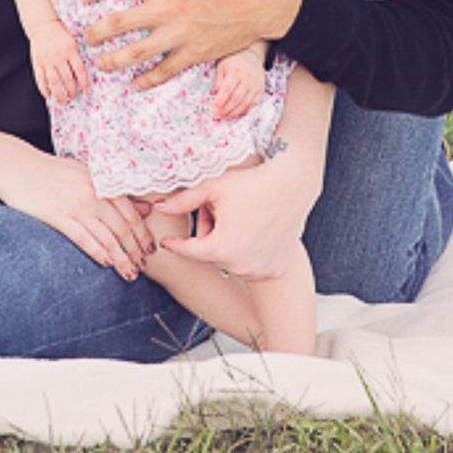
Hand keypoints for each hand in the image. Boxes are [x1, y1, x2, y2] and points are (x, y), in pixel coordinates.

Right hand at [0, 151, 156, 280]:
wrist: (19, 167)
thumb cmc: (54, 172)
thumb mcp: (89, 174)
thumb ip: (116, 192)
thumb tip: (145, 209)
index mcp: (103, 183)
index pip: (131, 214)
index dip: (143, 234)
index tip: (151, 249)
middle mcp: (93, 194)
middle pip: (122, 228)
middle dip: (135, 250)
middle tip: (143, 266)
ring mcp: (75, 206)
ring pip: (106, 237)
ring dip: (120, 258)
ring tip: (130, 273)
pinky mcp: (57, 216)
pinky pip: (82, 238)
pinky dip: (97, 252)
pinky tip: (107, 263)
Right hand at [30, 30, 85, 105]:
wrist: (43, 25)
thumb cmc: (60, 34)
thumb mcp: (73, 42)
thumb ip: (76, 56)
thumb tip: (82, 74)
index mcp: (70, 50)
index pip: (79, 70)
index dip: (83, 81)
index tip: (86, 90)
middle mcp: (59, 57)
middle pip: (67, 78)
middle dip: (71, 91)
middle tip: (74, 98)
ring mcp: (47, 61)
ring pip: (54, 82)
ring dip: (59, 94)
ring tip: (63, 102)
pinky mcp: (37, 63)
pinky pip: (40, 79)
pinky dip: (44, 89)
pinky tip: (48, 95)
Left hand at [81, 0, 301, 84]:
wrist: (269, 0)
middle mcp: (169, 9)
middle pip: (118, 24)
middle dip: (94, 32)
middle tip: (86, 37)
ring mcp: (181, 35)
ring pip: (135, 53)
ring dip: (112, 60)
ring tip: (100, 63)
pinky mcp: (195, 54)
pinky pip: (164, 71)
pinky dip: (146, 79)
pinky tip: (135, 82)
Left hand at [157, 153, 320, 283]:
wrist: (294, 184)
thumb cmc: (252, 183)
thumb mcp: (213, 188)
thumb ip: (182, 201)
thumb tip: (158, 208)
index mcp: (220, 248)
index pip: (187, 251)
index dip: (175, 244)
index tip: (166, 242)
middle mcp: (239, 266)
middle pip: (211, 253)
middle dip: (207, 234)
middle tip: (215, 209)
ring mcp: (259, 270)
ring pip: (231, 260)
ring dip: (227, 244)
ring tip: (237, 217)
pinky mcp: (274, 269)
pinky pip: (252, 264)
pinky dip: (249, 252)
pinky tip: (254, 230)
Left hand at [209, 45, 266, 119]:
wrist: (251, 56)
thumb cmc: (233, 61)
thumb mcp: (222, 66)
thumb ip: (219, 81)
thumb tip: (218, 97)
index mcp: (236, 71)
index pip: (227, 89)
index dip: (220, 101)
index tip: (214, 109)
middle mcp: (248, 78)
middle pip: (236, 99)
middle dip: (226, 109)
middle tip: (218, 116)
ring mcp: (256, 85)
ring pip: (245, 103)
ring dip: (234, 113)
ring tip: (225, 117)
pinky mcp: (261, 89)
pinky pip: (253, 103)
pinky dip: (244, 110)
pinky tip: (236, 113)